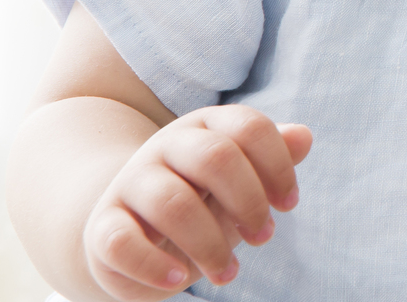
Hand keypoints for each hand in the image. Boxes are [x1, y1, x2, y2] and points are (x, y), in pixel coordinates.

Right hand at [83, 106, 310, 298]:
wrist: (131, 227)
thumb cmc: (203, 199)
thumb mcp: (240, 177)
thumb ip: (272, 154)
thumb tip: (304, 136)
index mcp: (206, 126)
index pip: (249, 128)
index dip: (278, 167)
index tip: (288, 205)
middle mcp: (165, 146)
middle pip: (215, 157)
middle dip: (248, 202)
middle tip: (263, 237)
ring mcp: (130, 183)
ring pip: (173, 204)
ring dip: (210, 245)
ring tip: (228, 272)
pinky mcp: (102, 226)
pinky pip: (121, 242)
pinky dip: (154, 266)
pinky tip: (179, 279)